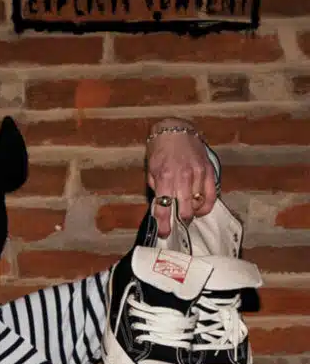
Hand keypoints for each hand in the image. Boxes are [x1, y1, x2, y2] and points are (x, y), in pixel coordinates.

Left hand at [146, 123, 216, 237]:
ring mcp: (198, 174)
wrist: (175, 130)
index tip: (164, 233)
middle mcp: (182, 177)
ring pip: (199, 204)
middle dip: (180, 221)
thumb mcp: (151, 171)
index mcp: (164, 178)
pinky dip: (206, 205)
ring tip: (188, 212)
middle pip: (185, 210)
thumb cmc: (160, 151)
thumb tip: (160, 209)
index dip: (164, 224)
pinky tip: (200, 207)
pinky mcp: (209, 170)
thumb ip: (156, 190)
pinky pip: (212, 194)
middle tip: (177, 224)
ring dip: (193, 212)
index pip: (164, 208)